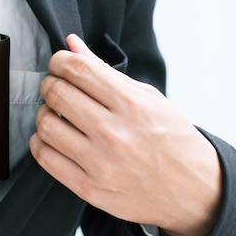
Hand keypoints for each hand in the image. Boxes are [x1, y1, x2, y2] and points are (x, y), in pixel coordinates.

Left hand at [29, 34, 221, 235]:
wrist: (195, 191)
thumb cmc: (172, 139)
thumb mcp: (149, 98)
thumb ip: (106, 71)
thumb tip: (71, 45)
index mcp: (132, 104)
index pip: (78, 69)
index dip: (59, 61)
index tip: (59, 64)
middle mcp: (115, 133)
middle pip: (57, 94)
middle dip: (49, 84)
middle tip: (55, 86)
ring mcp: (100, 163)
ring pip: (46, 125)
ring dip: (44, 113)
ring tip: (55, 113)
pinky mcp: (89, 188)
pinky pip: (45, 158)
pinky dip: (40, 142)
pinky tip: (52, 138)